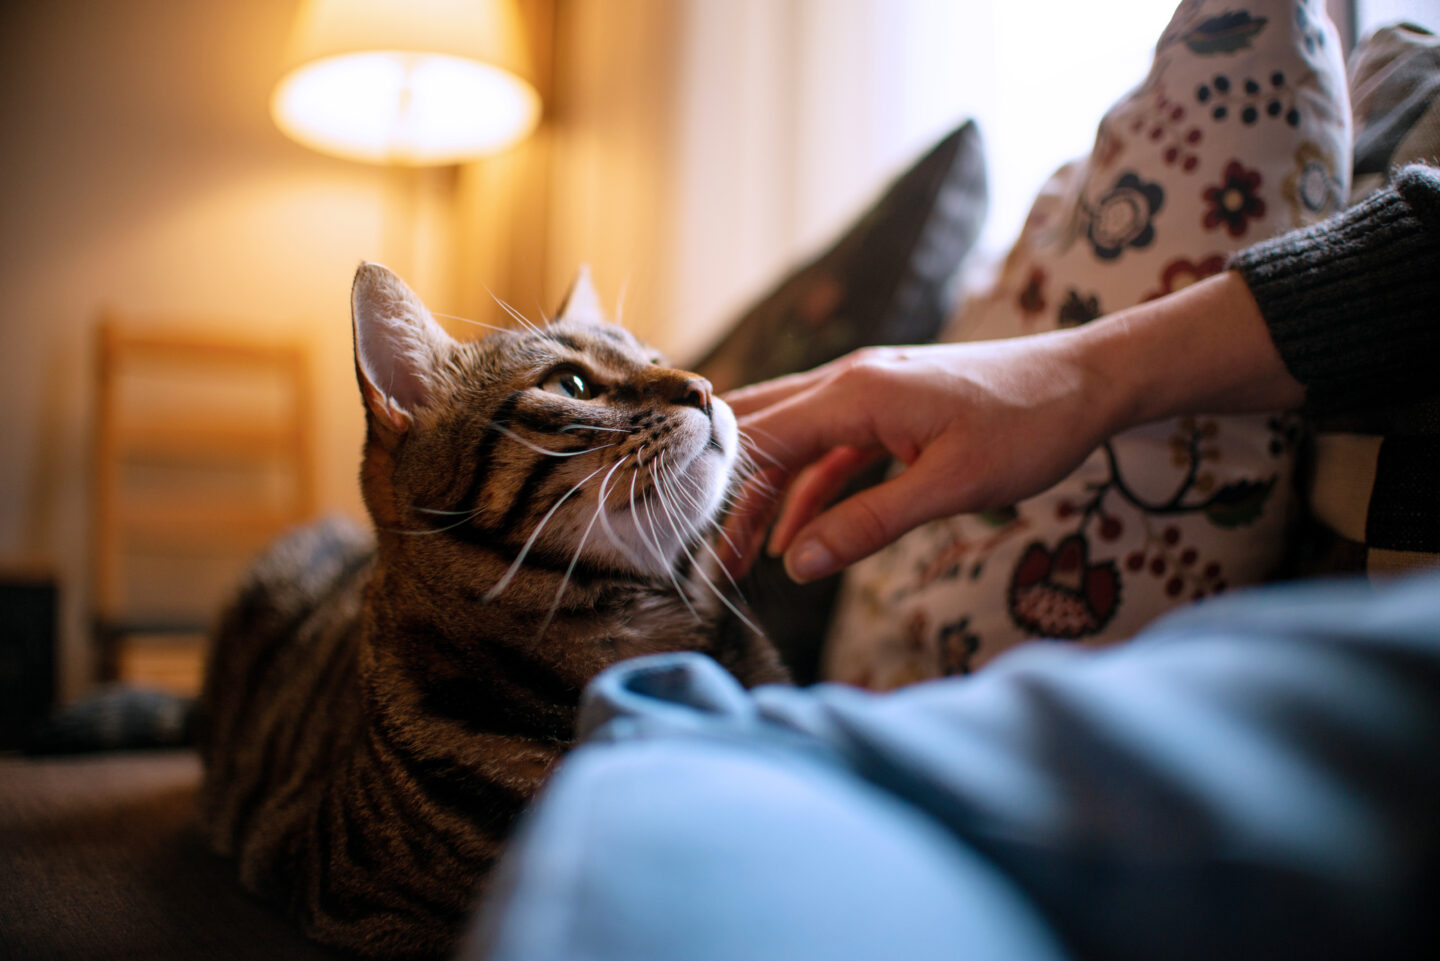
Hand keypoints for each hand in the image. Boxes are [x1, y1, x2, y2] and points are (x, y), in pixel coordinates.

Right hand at [722, 333, 1120, 582]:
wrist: (1089, 383)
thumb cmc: (1029, 429)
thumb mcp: (952, 487)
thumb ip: (869, 524)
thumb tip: (799, 565)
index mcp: (857, 391)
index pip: (761, 435)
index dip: (717, 482)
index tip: (680, 526)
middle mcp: (851, 380)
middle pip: (764, 434)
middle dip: (728, 494)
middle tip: (700, 550)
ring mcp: (868, 391)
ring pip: (793, 443)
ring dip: (765, 498)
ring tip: (741, 561)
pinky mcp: (888, 409)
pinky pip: (830, 450)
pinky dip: (809, 491)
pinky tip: (798, 537)